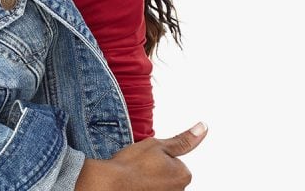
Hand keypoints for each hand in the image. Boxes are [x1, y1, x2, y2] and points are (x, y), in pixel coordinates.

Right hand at [75, 121, 207, 189]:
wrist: (110, 185)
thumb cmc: (132, 165)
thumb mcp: (158, 144)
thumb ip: (183, 140)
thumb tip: (203, 127)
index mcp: (183, 175)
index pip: (176, 162)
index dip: (160, 157)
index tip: (148, 158)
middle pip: (169, 175)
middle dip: (157, 170)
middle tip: (140, 167)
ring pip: (159, 185)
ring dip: (150, 180)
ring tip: (135, 177)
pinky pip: (151, 189)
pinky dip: (145, 188)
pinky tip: (135, 186)